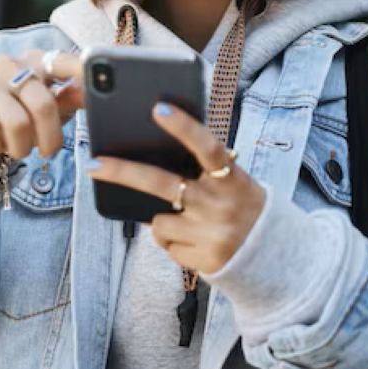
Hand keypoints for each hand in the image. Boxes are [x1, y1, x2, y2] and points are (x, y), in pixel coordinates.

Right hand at [0, 50, 84, 160]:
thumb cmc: (11, 115)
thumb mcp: (42, 108)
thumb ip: (66, 98)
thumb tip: (87, 94)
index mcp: (35, 61)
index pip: (64, 63)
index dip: (82, 74)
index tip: (99, 91)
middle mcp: (9, 64)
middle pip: (43, 104)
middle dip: (49, 138)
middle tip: (46, 152)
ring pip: (16, 122)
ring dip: (20, 147)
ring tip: (16, 148)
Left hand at [84, 102, 266, 274]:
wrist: (276, 257)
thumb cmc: (243, 208)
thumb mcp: (235, 183)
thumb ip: (206, 170)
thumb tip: (154, 154)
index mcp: (232, 178)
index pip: (207, 146)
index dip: (184, 126)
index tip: (158, 108)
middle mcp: (222, 204)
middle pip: (161, 184)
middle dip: (122, 172)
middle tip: (91, 164)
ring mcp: (213, 234)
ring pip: (159, 221)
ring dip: (167, 222)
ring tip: (195, 225)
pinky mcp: (206, 260)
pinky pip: (168, 245)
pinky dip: (177, 244)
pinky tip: (200, 244)